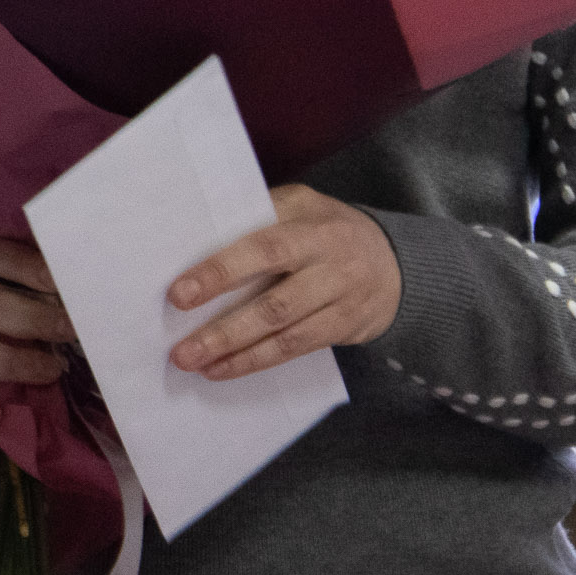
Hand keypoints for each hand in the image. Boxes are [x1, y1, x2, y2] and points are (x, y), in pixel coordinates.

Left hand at [167, 184, 402, 380]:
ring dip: (236, 353)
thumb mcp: (299, 206)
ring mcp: (340, 298)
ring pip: (284, 332)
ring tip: (195, 363)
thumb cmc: (324, 228)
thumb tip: (194, 239)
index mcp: (308, 222)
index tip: (179, 295)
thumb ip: (257, 218)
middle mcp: (328, 261)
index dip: (220, 272)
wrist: (396, 260)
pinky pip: (297, 349)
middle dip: (224, 329)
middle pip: (274, 301)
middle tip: (181, 349)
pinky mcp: (345, 327)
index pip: (261, 248)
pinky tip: (224, 369)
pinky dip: (257, 360)